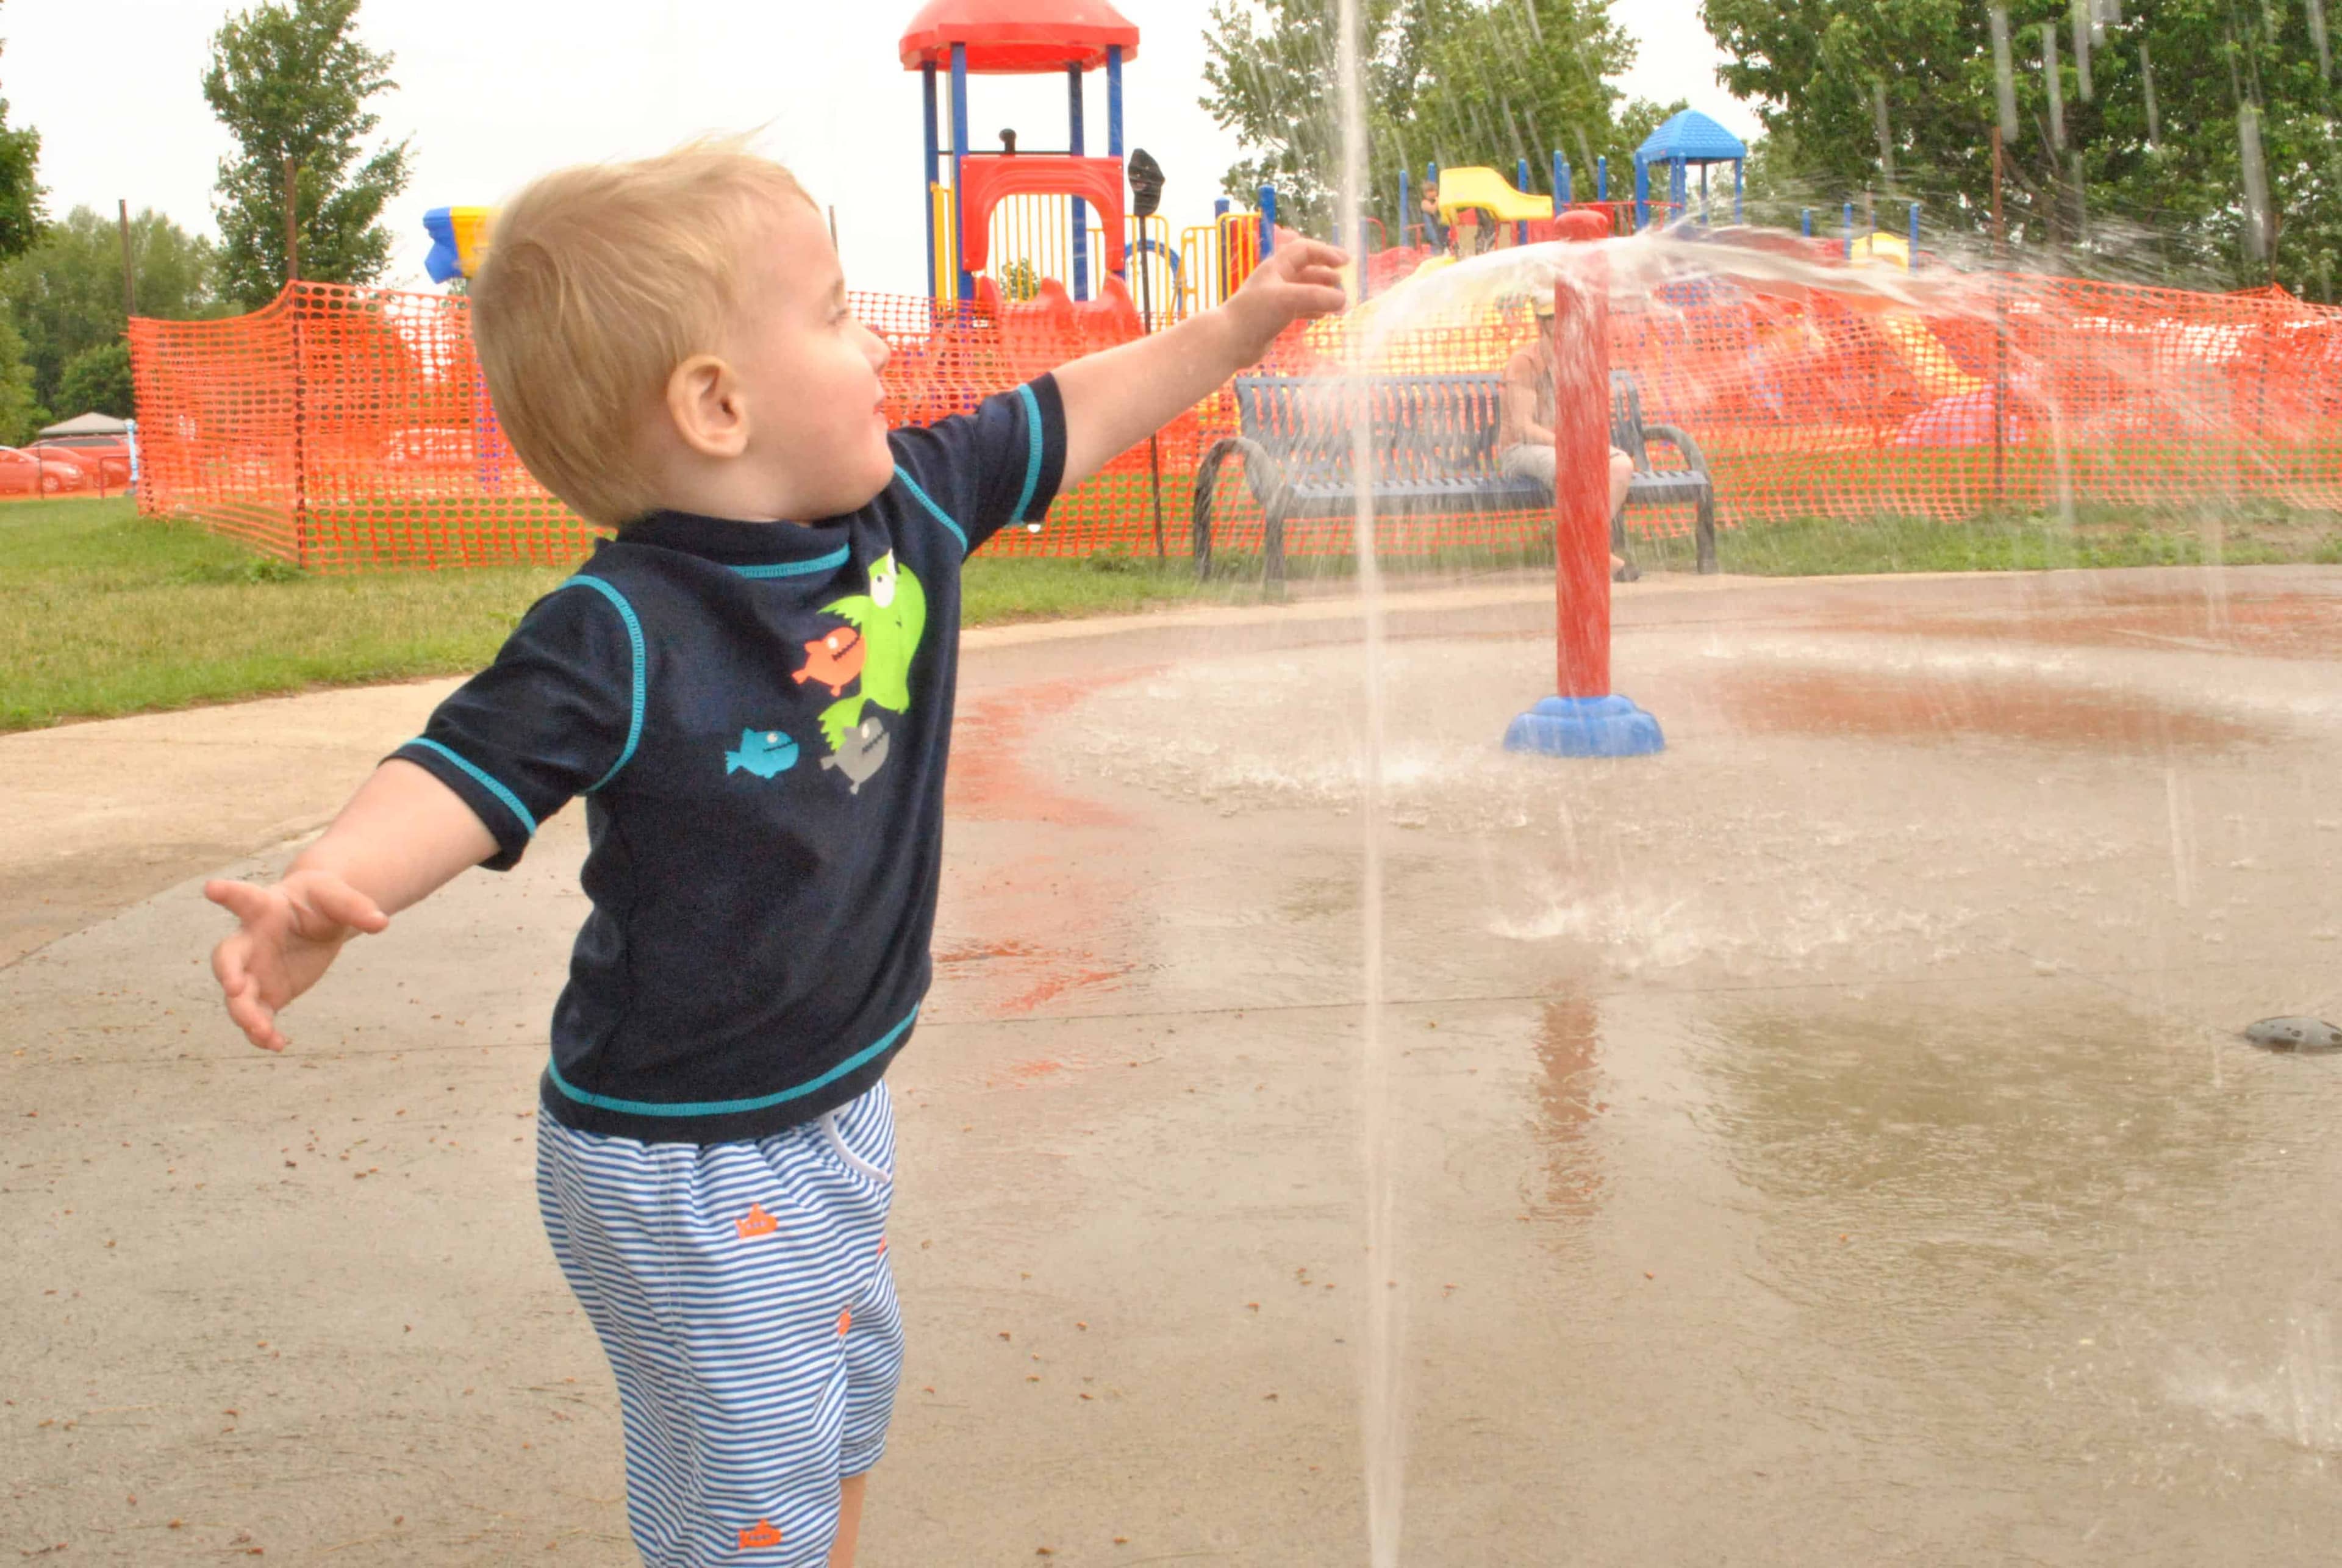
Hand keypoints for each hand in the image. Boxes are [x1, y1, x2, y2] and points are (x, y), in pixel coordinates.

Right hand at [205, 870, 389, 1051]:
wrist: (317, 920)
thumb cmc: (320, 900)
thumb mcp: (338, 896)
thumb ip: (355, 907)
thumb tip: (381, 922)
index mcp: (265, 907)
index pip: (244, 898)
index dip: (226, 892)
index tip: (211, 887)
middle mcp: (251, 941)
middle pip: (228, 956)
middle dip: (227, 972)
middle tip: (234, 987)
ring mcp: (255, 971)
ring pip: (238, 995)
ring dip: (245, 1013)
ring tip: (262, 1031)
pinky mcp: (268, 993)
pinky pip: (258, 1016)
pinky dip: (262, 1033)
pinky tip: (277, 1044)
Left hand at [1223, 239, 1350, 365]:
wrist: (1229, 342)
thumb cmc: (1255, 314)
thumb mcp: (1289, 299)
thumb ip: (1317, 297)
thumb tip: (1343, 300)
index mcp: (1276, 266)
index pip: (1305, 250)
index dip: (1326, 252)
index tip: (1345, 262)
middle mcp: (1276, 279)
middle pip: (1306, 268)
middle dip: (1327, 273)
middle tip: (1344, 281)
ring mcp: (1275, 299)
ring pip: (1304, 289)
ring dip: (1323, 292)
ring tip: (1340, 301)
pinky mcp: (1275, 317)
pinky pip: (1300, 308)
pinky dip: (1314, 309)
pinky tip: (1325, 315)